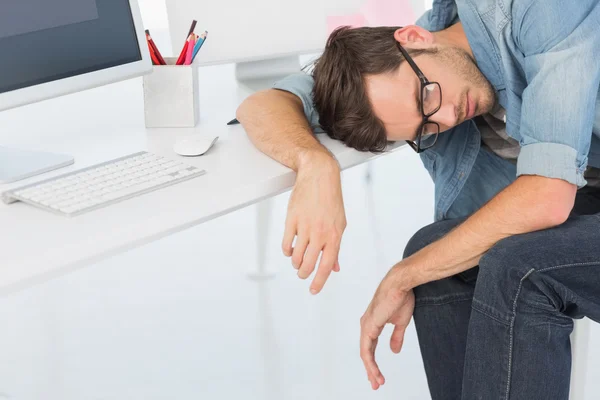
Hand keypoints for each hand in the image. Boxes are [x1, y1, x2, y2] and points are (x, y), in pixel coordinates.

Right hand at [282, 154, 345, 293]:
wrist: (319, 176)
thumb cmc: (331, 200)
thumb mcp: (340, 224)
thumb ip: (337, 247)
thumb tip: (336, 268)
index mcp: (334, 235)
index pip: (327, 265)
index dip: (319, 281)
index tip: (313, 290)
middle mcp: (320, 233)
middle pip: (308, 264)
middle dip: (304, 274)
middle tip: (302, 274)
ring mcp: (305, 226)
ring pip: (296, 256)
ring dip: (295, 263)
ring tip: (297, 261)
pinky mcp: (291, 220)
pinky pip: (286, 244)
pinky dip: (287, 251)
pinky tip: (290, 250)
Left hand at [360, 269, 414, 389]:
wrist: (401, 284)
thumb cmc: (401, 297)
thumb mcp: (400, 322)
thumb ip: (396, 337)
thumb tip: (394, 351)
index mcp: (373, 323)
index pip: (371, 347)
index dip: (374, 362)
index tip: (379, 376)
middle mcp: (366, 325)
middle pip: (366, 352)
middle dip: (371, 370)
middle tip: (376, 384)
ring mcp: (366, 325)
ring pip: (365, 353)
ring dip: (371, 369)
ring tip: (377, 382)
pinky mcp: (369, 326)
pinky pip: (366, 349)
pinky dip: (370, 362)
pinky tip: (374, 371)